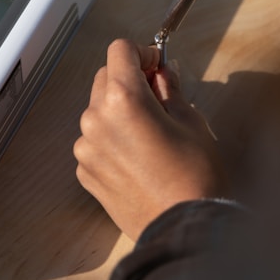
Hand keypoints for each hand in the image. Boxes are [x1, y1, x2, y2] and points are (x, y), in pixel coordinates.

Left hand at [74, 39, 229, 240]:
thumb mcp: (191, 121)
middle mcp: (95, 119)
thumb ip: (170, 88)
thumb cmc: (195, 176)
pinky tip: (139, 157)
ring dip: (119, 110)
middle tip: (159, 97)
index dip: (142, 52)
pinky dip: (112, 139)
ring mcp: (86, 148)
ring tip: (150, 133)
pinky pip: (95, 141)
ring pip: (98, 110)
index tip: (157, 65)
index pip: (120, 50)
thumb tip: (163, 71)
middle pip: (105, 77)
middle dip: (130, 80)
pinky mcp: (85, 172)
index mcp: (123, 99)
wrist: (183, 229)